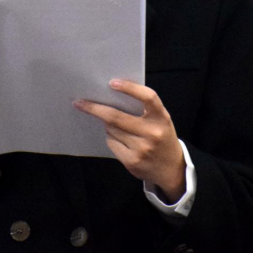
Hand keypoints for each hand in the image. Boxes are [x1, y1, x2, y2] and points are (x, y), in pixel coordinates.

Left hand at [73, 79, 185, 203]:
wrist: (172, 169)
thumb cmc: (162, 137)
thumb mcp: (160, 120)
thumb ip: (143, 109)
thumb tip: (111, 96)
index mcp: (161, 118)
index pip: (148, 97)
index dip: (130, 88)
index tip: (112, 82)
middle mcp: (152, 133)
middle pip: (117, 117)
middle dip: (95, 108)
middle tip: (80, 102)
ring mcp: (142, 149)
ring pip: (111, 130)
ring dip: (106, 124)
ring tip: (111, 123)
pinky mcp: (132, 162)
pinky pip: (112, 143)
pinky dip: (110, 137)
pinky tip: (118, 138)